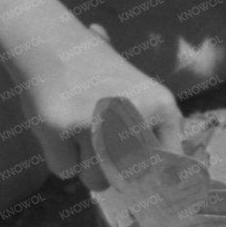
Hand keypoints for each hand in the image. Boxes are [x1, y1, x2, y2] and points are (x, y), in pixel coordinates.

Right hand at [18, 28, 182, 189]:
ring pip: (96, 180)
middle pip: (130, 179)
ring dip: (84, 165)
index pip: (171, 166)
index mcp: (162, 106)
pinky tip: (58, 125)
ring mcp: (97, 123)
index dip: (155, 179)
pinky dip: (59, 155)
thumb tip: (174, 183)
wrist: (51, 43)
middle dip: (112, 171)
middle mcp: (134, 115)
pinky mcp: (62, 129)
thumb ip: (154, 132)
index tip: (141, 182)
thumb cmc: (96, 73)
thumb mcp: (139, 94)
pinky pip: (64, 170)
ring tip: (77, 130)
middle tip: (98, 143)